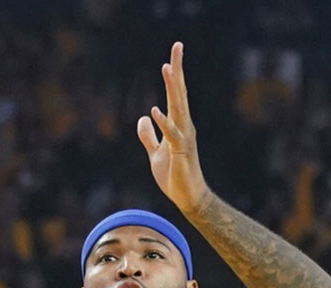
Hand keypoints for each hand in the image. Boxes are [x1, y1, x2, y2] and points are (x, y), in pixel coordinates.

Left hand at [138, 42, 210, 213]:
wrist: (188, 198)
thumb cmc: (175, 176)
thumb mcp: (155, 153)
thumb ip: (148, 136)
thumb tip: (142, 117)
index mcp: (177, 124)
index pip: (175, 94)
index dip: (174, 73)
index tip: (174, 52)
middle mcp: (184, 126)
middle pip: (180, 93)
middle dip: (177, 70)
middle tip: (178, 46)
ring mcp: (184, 138)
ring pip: (178, 108)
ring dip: (172, 89)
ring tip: (167, 68)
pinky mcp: (180, 152)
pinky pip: (171, 134)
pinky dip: (163, 122)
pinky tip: (154, 110)